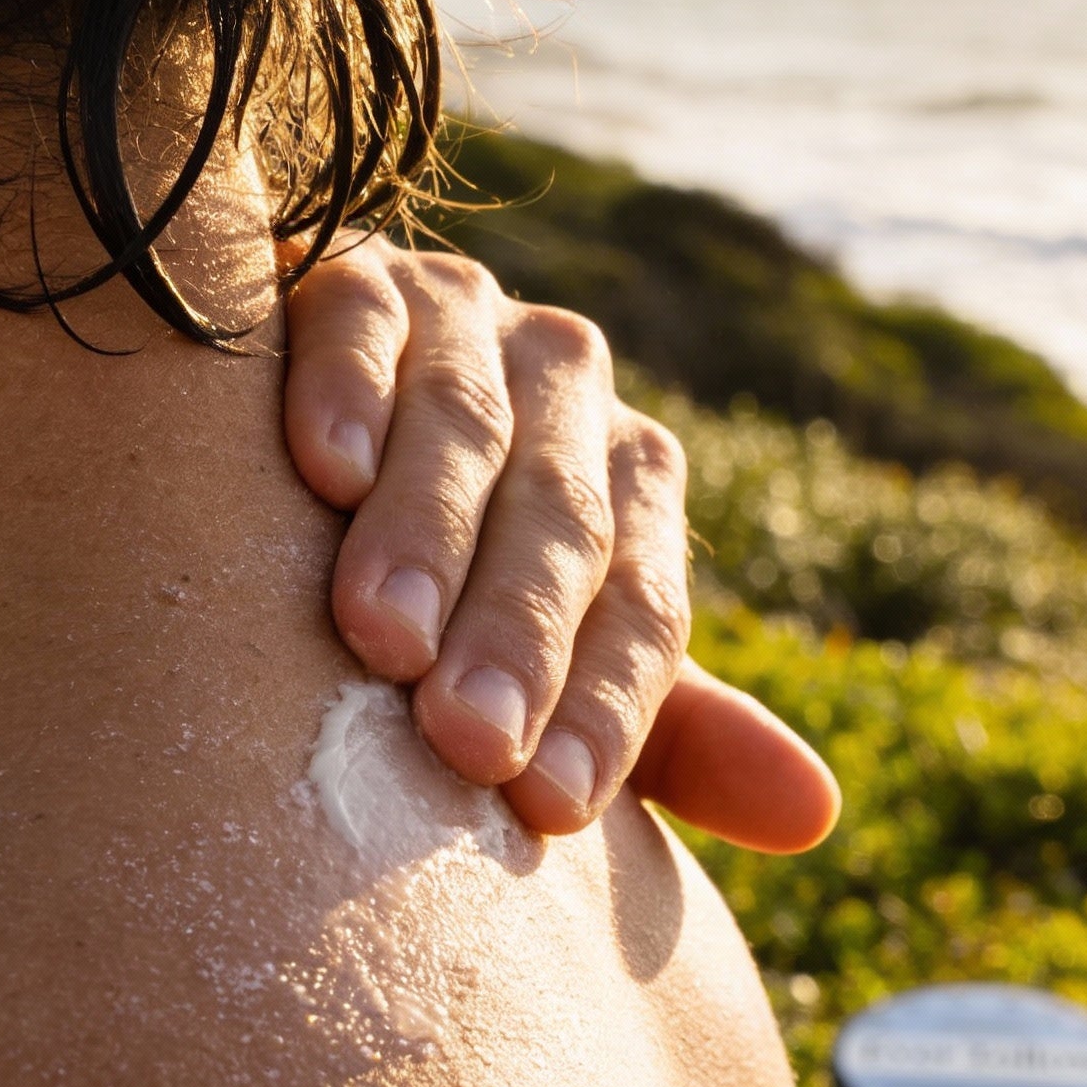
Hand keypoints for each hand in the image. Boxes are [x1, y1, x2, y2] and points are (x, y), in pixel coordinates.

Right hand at [283, 238, 838, 852]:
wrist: (270, 433)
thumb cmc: (428, 587)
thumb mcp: (553, 662)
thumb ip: (666, 733)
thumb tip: (816, 816)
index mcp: (631, 485)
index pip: (642, 605)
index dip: (606, 705)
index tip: (549, 807)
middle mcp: (569, 388)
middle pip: (563, 520)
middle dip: (518, 635)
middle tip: (470, 741)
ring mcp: (465, 318)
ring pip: (467, 424)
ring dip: (428, 533)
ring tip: (384, 639)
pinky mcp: (351, 270)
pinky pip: (362, 320)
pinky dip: (348, 392)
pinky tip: (326, 472)